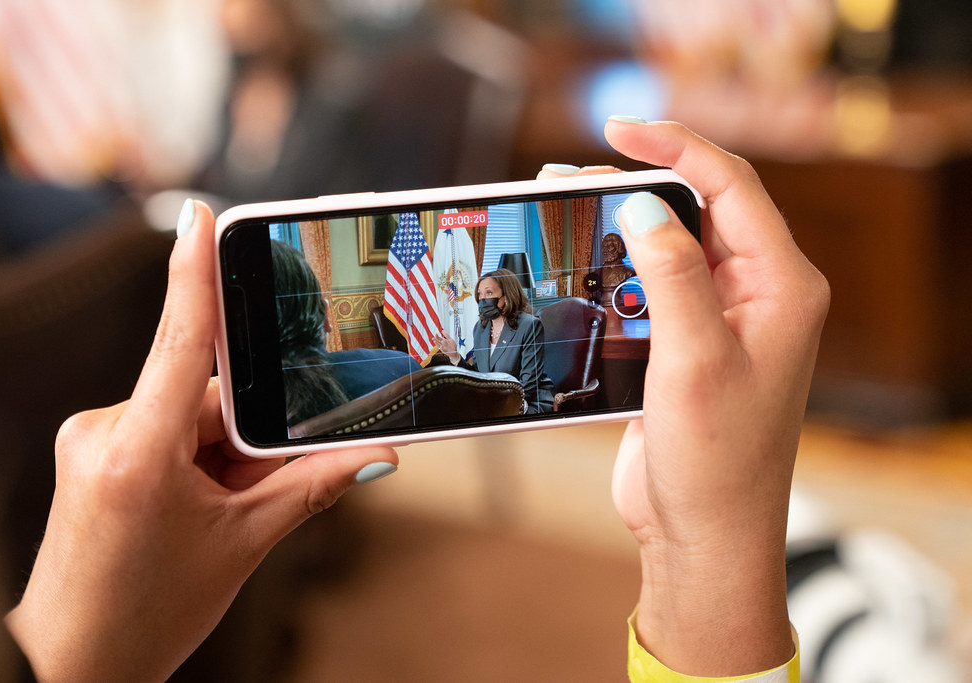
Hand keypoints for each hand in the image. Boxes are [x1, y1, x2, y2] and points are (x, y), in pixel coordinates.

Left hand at [5, 200, 398, 681]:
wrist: (75, 665)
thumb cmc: (149, 613)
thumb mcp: (244, 544)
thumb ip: (312, 487)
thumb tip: (377, 456)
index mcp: (139, 452)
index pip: (178, 341)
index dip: (192, 272)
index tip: (198, 216)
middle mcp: (104, 433)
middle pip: (203, 395)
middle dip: (242, 435)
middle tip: (252, 489)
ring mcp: (92, 443)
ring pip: (185, 417)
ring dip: (220, 453)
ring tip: (221, 513)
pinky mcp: (92, 455)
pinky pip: (160, 431)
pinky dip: (194, 459)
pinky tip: (198, 507)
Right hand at [432, 330, 460, 362]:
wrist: (455, 352)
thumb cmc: (453, 346)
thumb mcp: (450, 339)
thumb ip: (446, 335)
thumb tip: (442, 330)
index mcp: (444, 341)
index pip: (440, 338)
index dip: (437, 336)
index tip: (435, 334)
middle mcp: (443, 344)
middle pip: (438, 341)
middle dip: (436, 339)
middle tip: (433, 337)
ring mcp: (443, 347)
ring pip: (438, 344)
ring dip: (436, 343)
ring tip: (434, 341)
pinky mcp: (443, 350)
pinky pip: (441, 349)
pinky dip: (441, 347)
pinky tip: (440, 346)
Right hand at [541, 121, 828, 674]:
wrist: (704, 533)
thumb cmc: (715, 459)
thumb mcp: (693, 360)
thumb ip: (672, 276)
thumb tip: (643, 208)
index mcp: (782, 287)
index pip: (732, 187)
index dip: (677, 148)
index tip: (619, 131)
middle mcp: (758, 295)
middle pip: (700, 209)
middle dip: (641, 184)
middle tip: (574, 177)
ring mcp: (723, 320)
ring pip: (673, 247)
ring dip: (625, 228)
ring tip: (570, 210)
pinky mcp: (689, 346)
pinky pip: (655, 288)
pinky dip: (619, 271)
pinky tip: (584, 267)